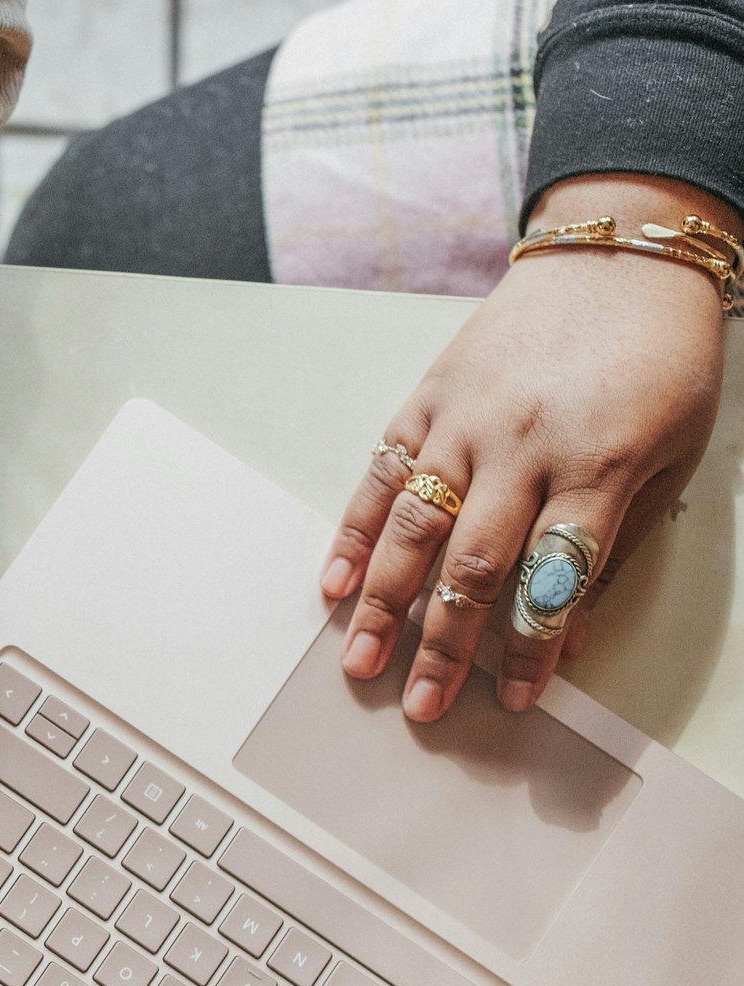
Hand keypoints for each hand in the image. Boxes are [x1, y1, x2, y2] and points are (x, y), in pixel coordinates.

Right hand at [323, 174, 734, 720]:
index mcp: (597, 464)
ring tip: (361, 660)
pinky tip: (335, 583)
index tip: (511, 700)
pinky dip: (354, 532)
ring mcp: (466, 421)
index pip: (553, 578)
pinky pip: (382, 475)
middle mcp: (522, 446)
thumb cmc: (658, 361)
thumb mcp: (670, 457)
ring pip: (414, 528)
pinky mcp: (428, 400)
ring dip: (383, 604)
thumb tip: (565, 634)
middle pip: (472, 566)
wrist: (621, 259)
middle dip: (444, 646)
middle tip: (422, 706)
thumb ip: (613, 546)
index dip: (529, 648)